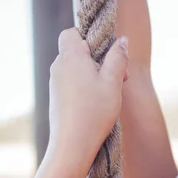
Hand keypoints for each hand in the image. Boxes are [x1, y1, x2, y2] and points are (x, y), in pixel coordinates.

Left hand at [48, 28, 128, 159]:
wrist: (71, 145)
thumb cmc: (94, 112)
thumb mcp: (113, 82)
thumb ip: (117, 58)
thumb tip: (122, 40)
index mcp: (70, 57)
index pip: (70, 32)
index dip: (87, 37)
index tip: (105, 52)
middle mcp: (58, 67)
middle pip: (77, 51)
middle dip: (98, 59)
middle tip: (118, 77)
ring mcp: (55, 83)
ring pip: (76, 69)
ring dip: (94, 75)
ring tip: (110, 93)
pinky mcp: (56, 98)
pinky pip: (72, 83)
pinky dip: (85, 87)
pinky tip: (97, 104)